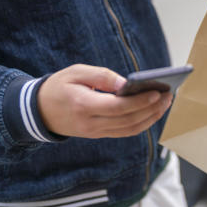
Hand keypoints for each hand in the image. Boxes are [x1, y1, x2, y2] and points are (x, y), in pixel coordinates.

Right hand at [37, 64, 172, 138]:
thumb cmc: (58, 86)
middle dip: (151, 109)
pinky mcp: (98, 135)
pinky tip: (152, 112)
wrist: (38, 111)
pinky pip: (124, 132)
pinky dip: (141, 124)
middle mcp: (90, 124)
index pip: (117, 108)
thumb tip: (126, 83)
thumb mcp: (75, 72)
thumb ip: (101, 76)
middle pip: (128, 121)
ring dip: (150, 118)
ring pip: (129, 129)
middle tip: (168, 95)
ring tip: (165, 102)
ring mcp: (94, 132)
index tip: (156, 92)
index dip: (139, 102)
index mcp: (83, 105)